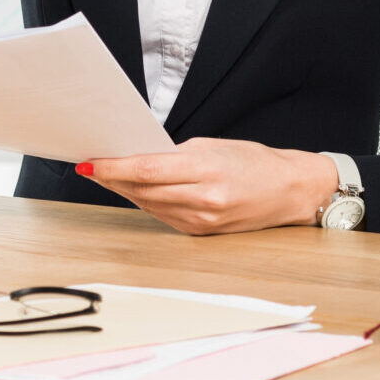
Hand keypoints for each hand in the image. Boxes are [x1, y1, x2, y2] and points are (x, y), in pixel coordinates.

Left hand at [79, 138, 339, 235]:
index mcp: (206, 170)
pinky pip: (164, 216)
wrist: (291, 191)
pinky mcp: (202, 233)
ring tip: (106, 176)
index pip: (147, 169)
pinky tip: (134, 191)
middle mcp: (204, 200)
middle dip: (113, 179)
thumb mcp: (214, 147)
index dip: (112, 168)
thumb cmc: (254, 162)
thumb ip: (175, 154)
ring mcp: (202, 221)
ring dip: (125, 192)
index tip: (88, 163)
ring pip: (149, 205)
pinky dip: (147, 203)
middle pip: (143, 190)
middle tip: (90, 166)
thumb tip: (136, 159)